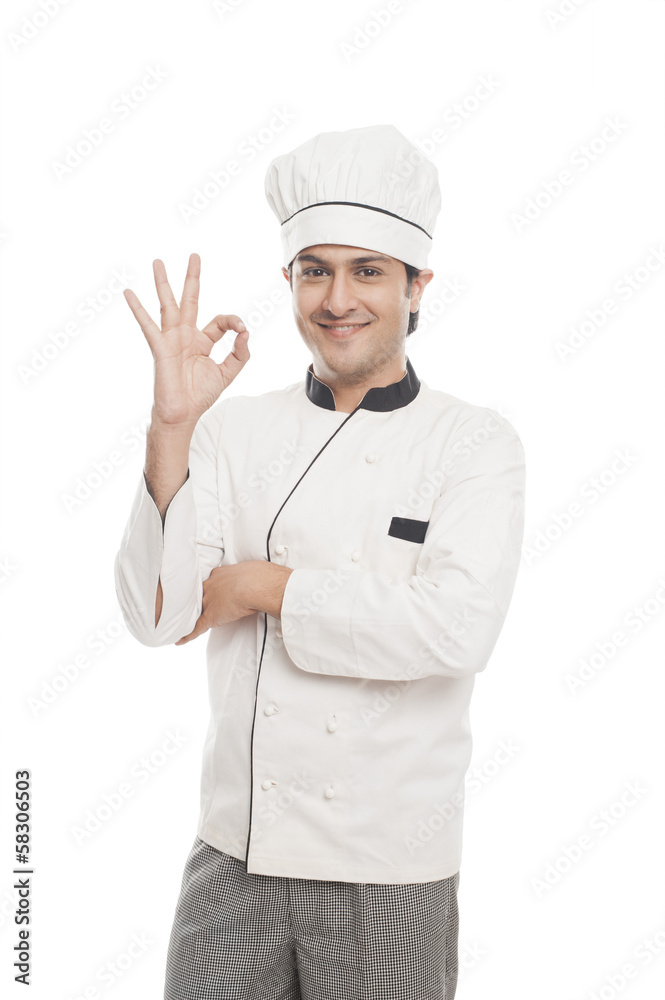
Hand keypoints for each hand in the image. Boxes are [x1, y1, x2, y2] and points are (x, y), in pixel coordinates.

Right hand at [123, 253, 249, 427]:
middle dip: (192, 278)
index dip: (233, 321)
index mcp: (202, 342)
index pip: (220, 321)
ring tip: (157, 262)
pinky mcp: (160, 347)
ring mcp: (171, 339)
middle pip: (190, 300)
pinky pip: (148, 325)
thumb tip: (245, 331)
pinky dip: (138, 309)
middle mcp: (186, 336)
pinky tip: (129, 293)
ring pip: (168, 305)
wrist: (183, 413)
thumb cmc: (200, 395)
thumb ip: (239, 353)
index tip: (241, 329)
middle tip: (194, 256)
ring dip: (163, 283)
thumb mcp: (227, 372)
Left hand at [174, 564, 258, 644]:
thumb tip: (258, 578)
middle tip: (190, 605)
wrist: (256, 586)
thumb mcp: (253, 571)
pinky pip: (196, 628)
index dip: (209, 588)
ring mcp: (208, 601)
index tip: (210, 590)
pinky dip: (187, 635)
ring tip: (181, 622)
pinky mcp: (211, 617)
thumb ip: (250, 576)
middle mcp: (210, 586)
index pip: (210, 582)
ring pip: (195, 610)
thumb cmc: (260, 576)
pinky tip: (179, 641)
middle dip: (195, 600)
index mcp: (220, 574)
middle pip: (198, 594)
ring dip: (189, 617)